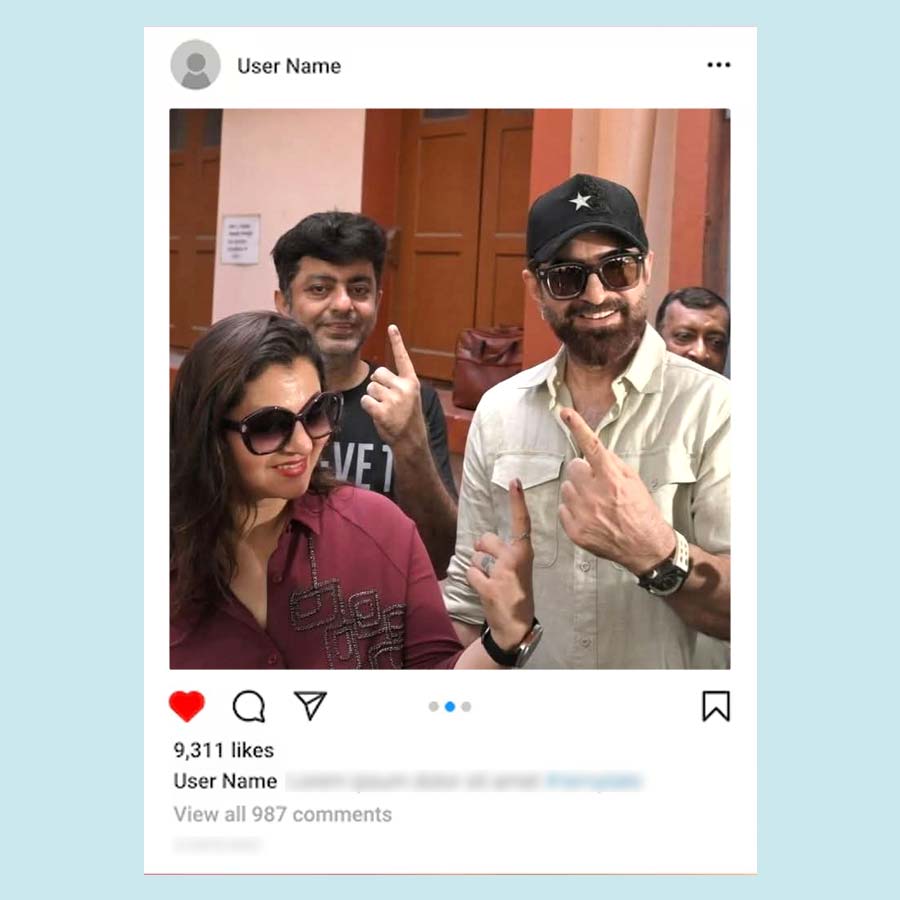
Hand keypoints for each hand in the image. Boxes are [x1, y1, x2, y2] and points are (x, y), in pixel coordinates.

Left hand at [359, 324, 427, 449]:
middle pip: (377, 374)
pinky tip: (378, 414)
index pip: (403, 358)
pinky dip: (368, 407)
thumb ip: (397, 385)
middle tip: (386, 399)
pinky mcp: (383, 411)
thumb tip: (374, 377)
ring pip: (370, 388)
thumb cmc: (408, 419)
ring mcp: (394, 399)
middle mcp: (404, 388)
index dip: (396, 342)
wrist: (411, 441)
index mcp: (412, 382)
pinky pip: (366, 401)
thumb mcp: (410, 398)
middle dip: (376, 385)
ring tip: (385, 409)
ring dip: (372, 398)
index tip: (391, 326)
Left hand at [465, 479, 534, 649]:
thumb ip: (505, 551)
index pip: (522, 521)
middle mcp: (516, 558)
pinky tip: (485, 591)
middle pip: (485, 539)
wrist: (516, 625)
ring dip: (478, 568)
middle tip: (492, 567)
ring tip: (491, 582)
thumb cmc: (515, 591)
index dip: (517, 501)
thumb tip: (482, 541)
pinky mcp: (490, 587)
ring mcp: (503, 573)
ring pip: (476, 557)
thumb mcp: (518, 567)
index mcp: (524, 552)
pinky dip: (473, 581)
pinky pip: (470, 573)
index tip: (514, 481)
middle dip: (482, 549)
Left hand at [558, 407, 674, 574]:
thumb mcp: (633, 480)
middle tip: (596, 484)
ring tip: (595, 504)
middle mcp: (594, 494)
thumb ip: (612, 464)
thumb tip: (594, 450)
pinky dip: (573, 511)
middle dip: (583, 473)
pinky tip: (590, 517)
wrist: (645, 546)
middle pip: (573, 467)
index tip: (565, 412)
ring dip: (578, 492)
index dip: (577, 427)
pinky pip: (563, 509)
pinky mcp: (574, 530)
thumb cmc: (641, 510)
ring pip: (566, 488)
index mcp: (611, 478)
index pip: (591, 446)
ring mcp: (582, 513)